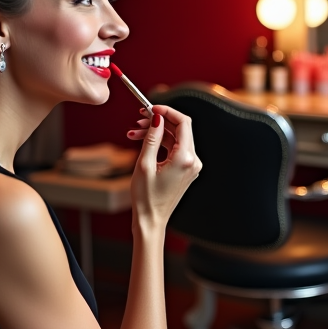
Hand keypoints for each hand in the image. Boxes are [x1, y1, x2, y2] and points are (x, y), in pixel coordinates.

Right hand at [126, 105, 200, 229]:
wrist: (151, 220)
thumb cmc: (146, 197)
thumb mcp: (145, 163)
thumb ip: (152, 137)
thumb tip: (157, 118)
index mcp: (185, 159)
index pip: (183, 123)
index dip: (167, 111)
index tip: (151, 108)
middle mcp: (193, 161)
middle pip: (180, 129)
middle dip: (159, 121)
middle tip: (139, 119)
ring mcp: (191, 166)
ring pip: (175, 139)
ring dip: (157, 133)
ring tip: (134, 132)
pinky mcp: (186, 170)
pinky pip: (175, 149)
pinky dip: (160, 144)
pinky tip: (143, 142)